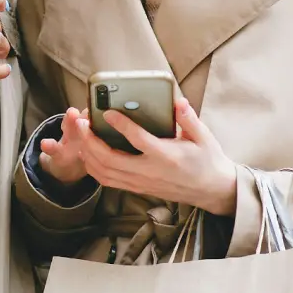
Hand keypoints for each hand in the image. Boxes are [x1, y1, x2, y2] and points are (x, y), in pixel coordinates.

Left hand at [42, 97, 237, 215]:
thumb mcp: (204, 137)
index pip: (138, 140)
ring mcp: (142, 182)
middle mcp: (150, 171)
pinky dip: (94, 168)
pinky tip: (88, 154)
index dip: (121, 125)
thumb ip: (189, 119)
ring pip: (105, 172)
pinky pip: (109, 181)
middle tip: (81, 122)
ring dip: (88, 154)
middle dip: (91, 141)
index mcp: (166, 156)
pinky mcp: (138, 188)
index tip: (107, 112)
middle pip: (111, 159)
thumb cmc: (207, 160)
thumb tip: (178, 102)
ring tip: (80, 135)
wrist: (211, 190)